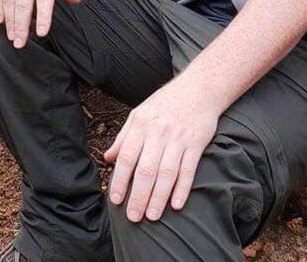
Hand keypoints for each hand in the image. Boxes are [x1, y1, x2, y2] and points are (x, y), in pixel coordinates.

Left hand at [104, 79, 219, 221]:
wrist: (199, 89)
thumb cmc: (166, 103)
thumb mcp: (139, 114)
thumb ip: (123, 137)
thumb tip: (108, 158)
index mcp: (141, 124)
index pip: (127, 157)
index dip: (120, 180)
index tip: (116, 199)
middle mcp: (159, 132)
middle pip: (146, 170)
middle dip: (138, 196)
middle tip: (133, 217)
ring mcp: (178, 138)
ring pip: (166, 173)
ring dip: (159, 197)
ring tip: (152, 216)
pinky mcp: (196, 143)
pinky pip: (188, 170)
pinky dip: (182, 188)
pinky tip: (177, 204)